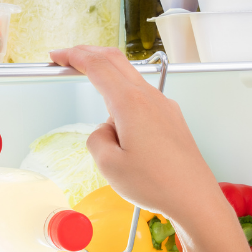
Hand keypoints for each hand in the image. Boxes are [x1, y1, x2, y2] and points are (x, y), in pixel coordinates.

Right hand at [48, 46, 217, 220]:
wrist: (194, 198)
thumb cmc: (157, 184)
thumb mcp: (109, 166)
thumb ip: (96, 139)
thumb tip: (105, 130)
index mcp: (130, 104)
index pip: (97, 66)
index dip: (73, 56)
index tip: (57, 56)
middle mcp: (150, 98)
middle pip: (115, 60)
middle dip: (89, 53)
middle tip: (68, 58)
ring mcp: (164, 106)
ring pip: (130, 79)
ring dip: (108, 78)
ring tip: (96, 103)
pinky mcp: (171, 119)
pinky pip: (142, 99)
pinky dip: (124, 99)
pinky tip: (121, 124)